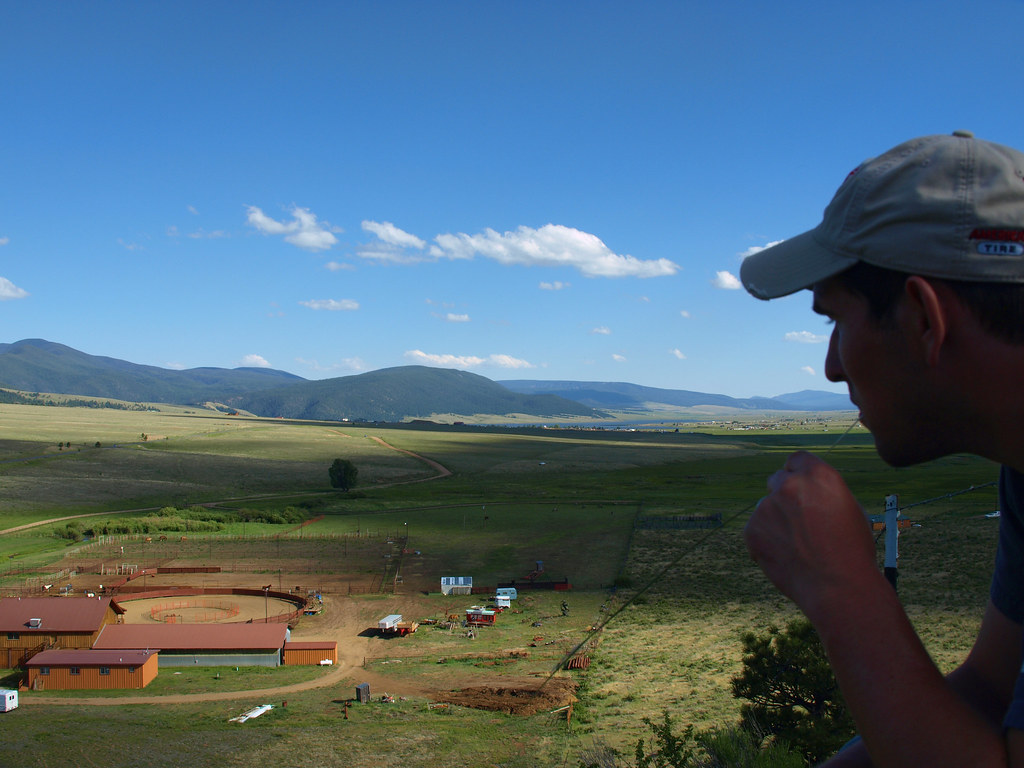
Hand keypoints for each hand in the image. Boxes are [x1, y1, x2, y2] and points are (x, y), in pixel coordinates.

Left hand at [745, 451, 879, 619]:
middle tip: (797, 520)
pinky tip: (787, 558)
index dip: (798, 473)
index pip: (796, 459)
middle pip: (777, 480)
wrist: (838, 587)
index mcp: (818, 474)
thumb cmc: (852, 551)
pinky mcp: (752, 529)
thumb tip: (807, 490)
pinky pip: (756, 530)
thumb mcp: (848, 508)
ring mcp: (766, 507)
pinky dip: (766, 541)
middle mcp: (789, 484)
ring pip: (765, 508)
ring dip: (775, 520)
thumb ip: (823, 492)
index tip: (800, 486)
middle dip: (784, 495)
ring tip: (798, 548)